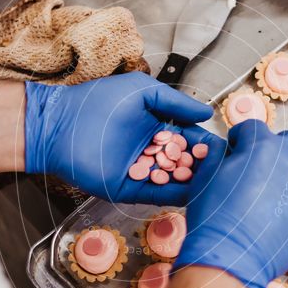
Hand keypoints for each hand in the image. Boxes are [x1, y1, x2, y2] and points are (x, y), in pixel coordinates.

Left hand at [24, 72, 222, 205]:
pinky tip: (195, 192)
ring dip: (194, 181)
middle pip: (184, 162)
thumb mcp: (143, 92)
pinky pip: (156, 194)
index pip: (187, 138)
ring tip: (217, 182)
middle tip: (227, 169)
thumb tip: (206, 114)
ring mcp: (139, 172)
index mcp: (154, 128)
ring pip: (173, 180)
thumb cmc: (97, 101)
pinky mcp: (127, 189)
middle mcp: (149, 152)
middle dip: (204, 165)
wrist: (61, 123)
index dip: (205, 143)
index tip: (225, 148)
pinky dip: (175, 194)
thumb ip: (175, 102)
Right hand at [175, 120, 287, 287]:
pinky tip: (270, 222)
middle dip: (271, 150)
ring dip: (281, 178)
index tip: (233, 151)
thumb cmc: (213, 217)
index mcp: (262, 147)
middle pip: (287, 142)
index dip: (239, 138)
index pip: (253, 127)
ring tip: (260, 202)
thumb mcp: (205, 177)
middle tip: (253, 170)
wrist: (231, 259)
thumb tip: (224, 148)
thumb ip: (217, 153)